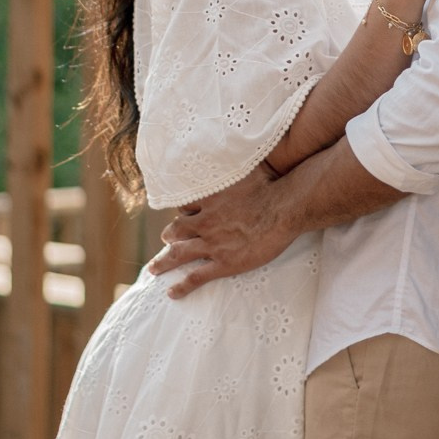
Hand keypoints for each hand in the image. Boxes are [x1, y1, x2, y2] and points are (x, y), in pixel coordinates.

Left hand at [148, 162, 299, 297]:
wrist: (284, 208)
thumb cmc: (270, 185)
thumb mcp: (246, 167)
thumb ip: (234, 163)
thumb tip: (233, 145)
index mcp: (208, 200)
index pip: (184, 207)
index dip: (182, 212)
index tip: (181, 215)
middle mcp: (205, 222)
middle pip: (176, 230)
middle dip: (169, 236)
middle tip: (165, 240)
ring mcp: (212, 244)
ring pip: (179, 254)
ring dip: (164, 262)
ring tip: (154, 269)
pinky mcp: (224, 263)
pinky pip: (196, 277)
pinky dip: (182, 286)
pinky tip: (172, 292)